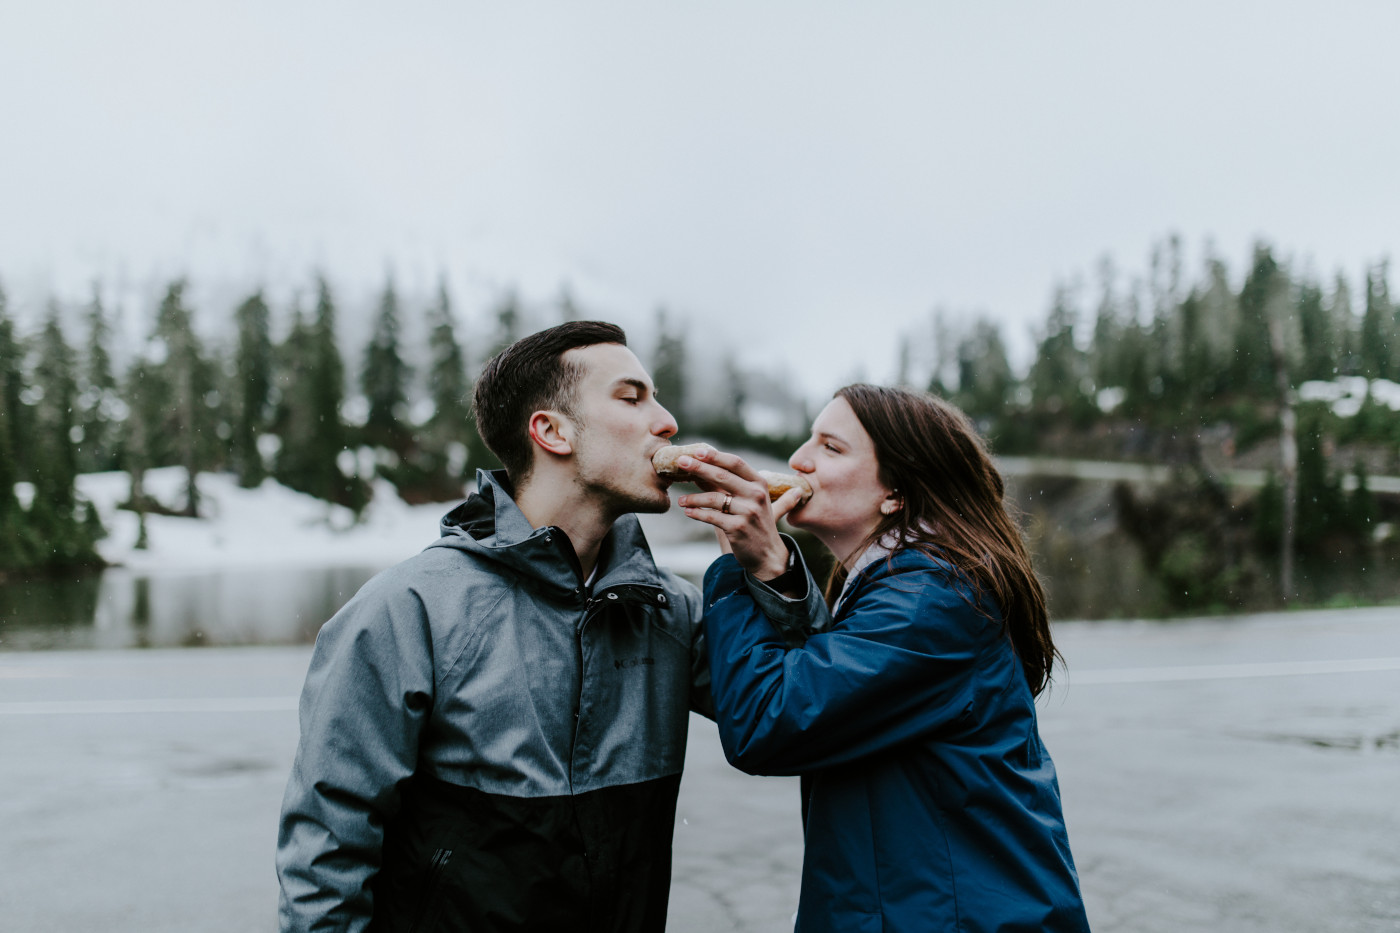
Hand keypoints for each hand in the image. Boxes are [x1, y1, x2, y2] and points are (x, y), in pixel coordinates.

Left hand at [676, 447, 802, 579]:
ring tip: (681, 500)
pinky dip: (697, 513)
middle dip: (699, 467)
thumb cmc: (756, 524)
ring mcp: (748, 512)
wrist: (768, 555)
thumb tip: (701, 468)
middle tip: (680, 462)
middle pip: (722, 476)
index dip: (715, 456)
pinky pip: (711, 517)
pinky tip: (688, 511)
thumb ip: (729, 485)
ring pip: (713, 498)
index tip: (697, 450)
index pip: (735, 463)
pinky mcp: (737, 528)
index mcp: (759, 484)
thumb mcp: (750, 501)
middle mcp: (756, 495)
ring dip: (693, 498)